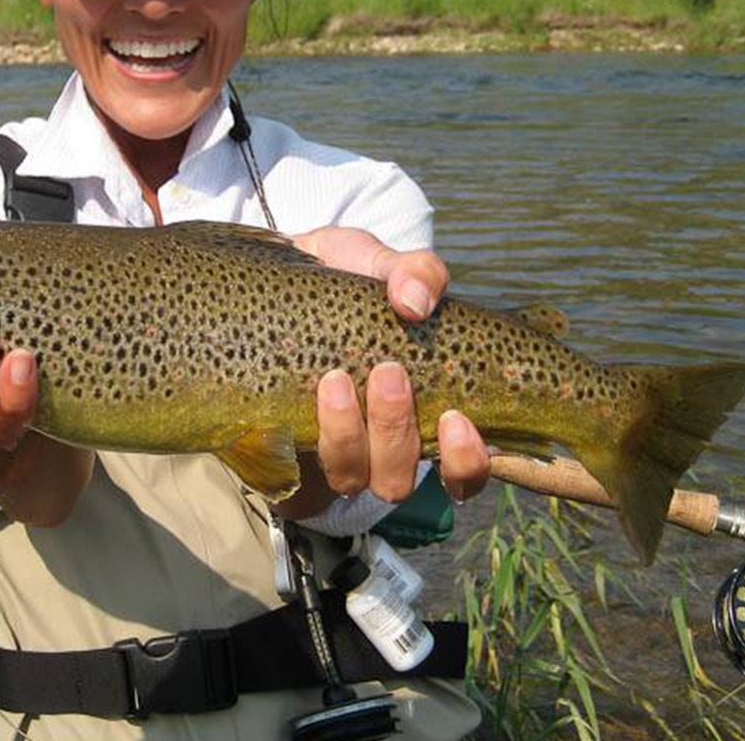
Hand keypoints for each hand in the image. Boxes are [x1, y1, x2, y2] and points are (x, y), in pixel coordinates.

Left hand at [275, 228, 492, 517]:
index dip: (466, 462)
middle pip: (397, 481)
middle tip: (388, 372)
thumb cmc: (346, 281)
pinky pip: (291, 473)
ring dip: (346, 434)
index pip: (462, 472)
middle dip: (394, 431)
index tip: (456, 418)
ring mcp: (331, 452)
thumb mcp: (383, 263)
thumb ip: (416, 273)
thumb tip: (415, 303)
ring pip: (348, 477)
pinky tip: (296, 400)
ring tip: (335, 378)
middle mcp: (380, 447)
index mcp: (423, 415)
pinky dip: (294, 444)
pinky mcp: (282, 450)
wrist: (277, 278)